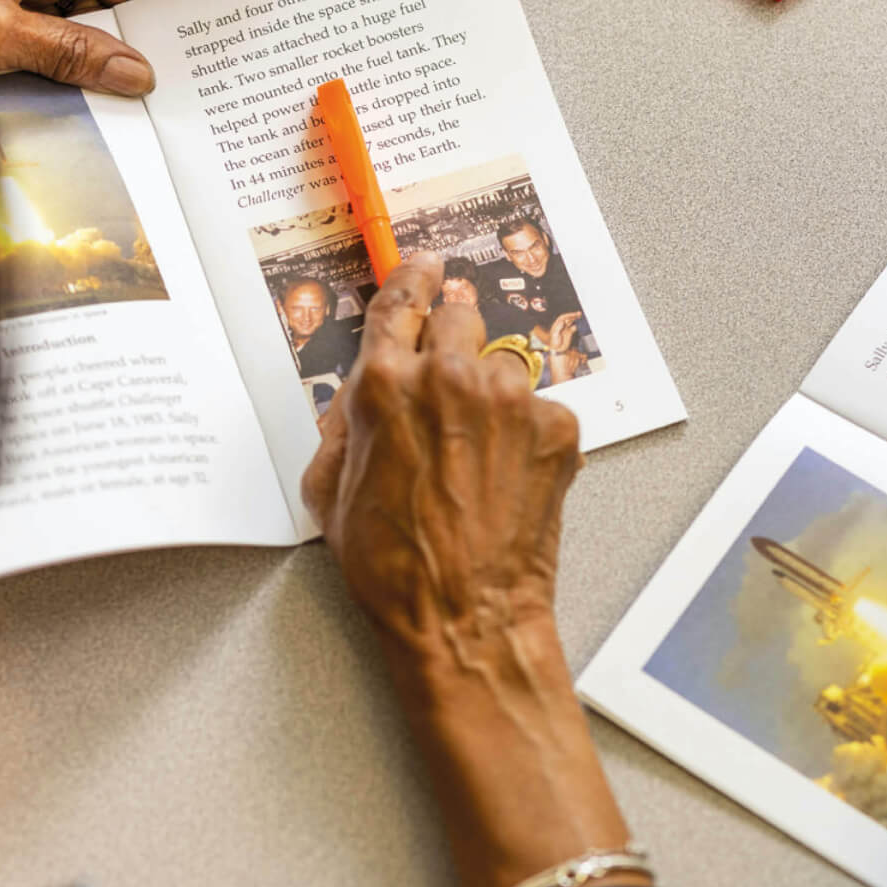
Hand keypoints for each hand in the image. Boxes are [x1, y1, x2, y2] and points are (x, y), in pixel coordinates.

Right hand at [303, 254, 582, 648]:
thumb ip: (344, 425)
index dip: (412, 281)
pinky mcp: (555, 429)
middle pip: (458, 320)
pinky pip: (537, 410)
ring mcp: (510, 401)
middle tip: (447, 400)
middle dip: (450, 349)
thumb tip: (361, 397)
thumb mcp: (331, 491)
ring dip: (489, 400)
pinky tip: (503, 480)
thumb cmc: (396, 568)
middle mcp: (451, 379)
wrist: (465, 617)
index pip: (401, 302)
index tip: (424, 269)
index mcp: (386, 386)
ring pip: (501, 368)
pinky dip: (524, 436)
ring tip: (474, 463)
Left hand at [540, 311, 583, 353]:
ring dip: (575, 319)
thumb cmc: (554, 343)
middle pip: (568, 318)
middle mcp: (561, 326)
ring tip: (580, 316)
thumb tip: (563, 321)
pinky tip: (580, 324)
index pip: (563, 317)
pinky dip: (577, 325)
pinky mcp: (569, 333)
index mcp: (557, 325)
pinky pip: (573, 327)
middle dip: (573, 315)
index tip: (573, 314)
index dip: (568, 315)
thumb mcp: (555, 335)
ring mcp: (565, 329)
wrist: (557, 350)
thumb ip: (558, 328)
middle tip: (579, 314)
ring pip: (571, 322)